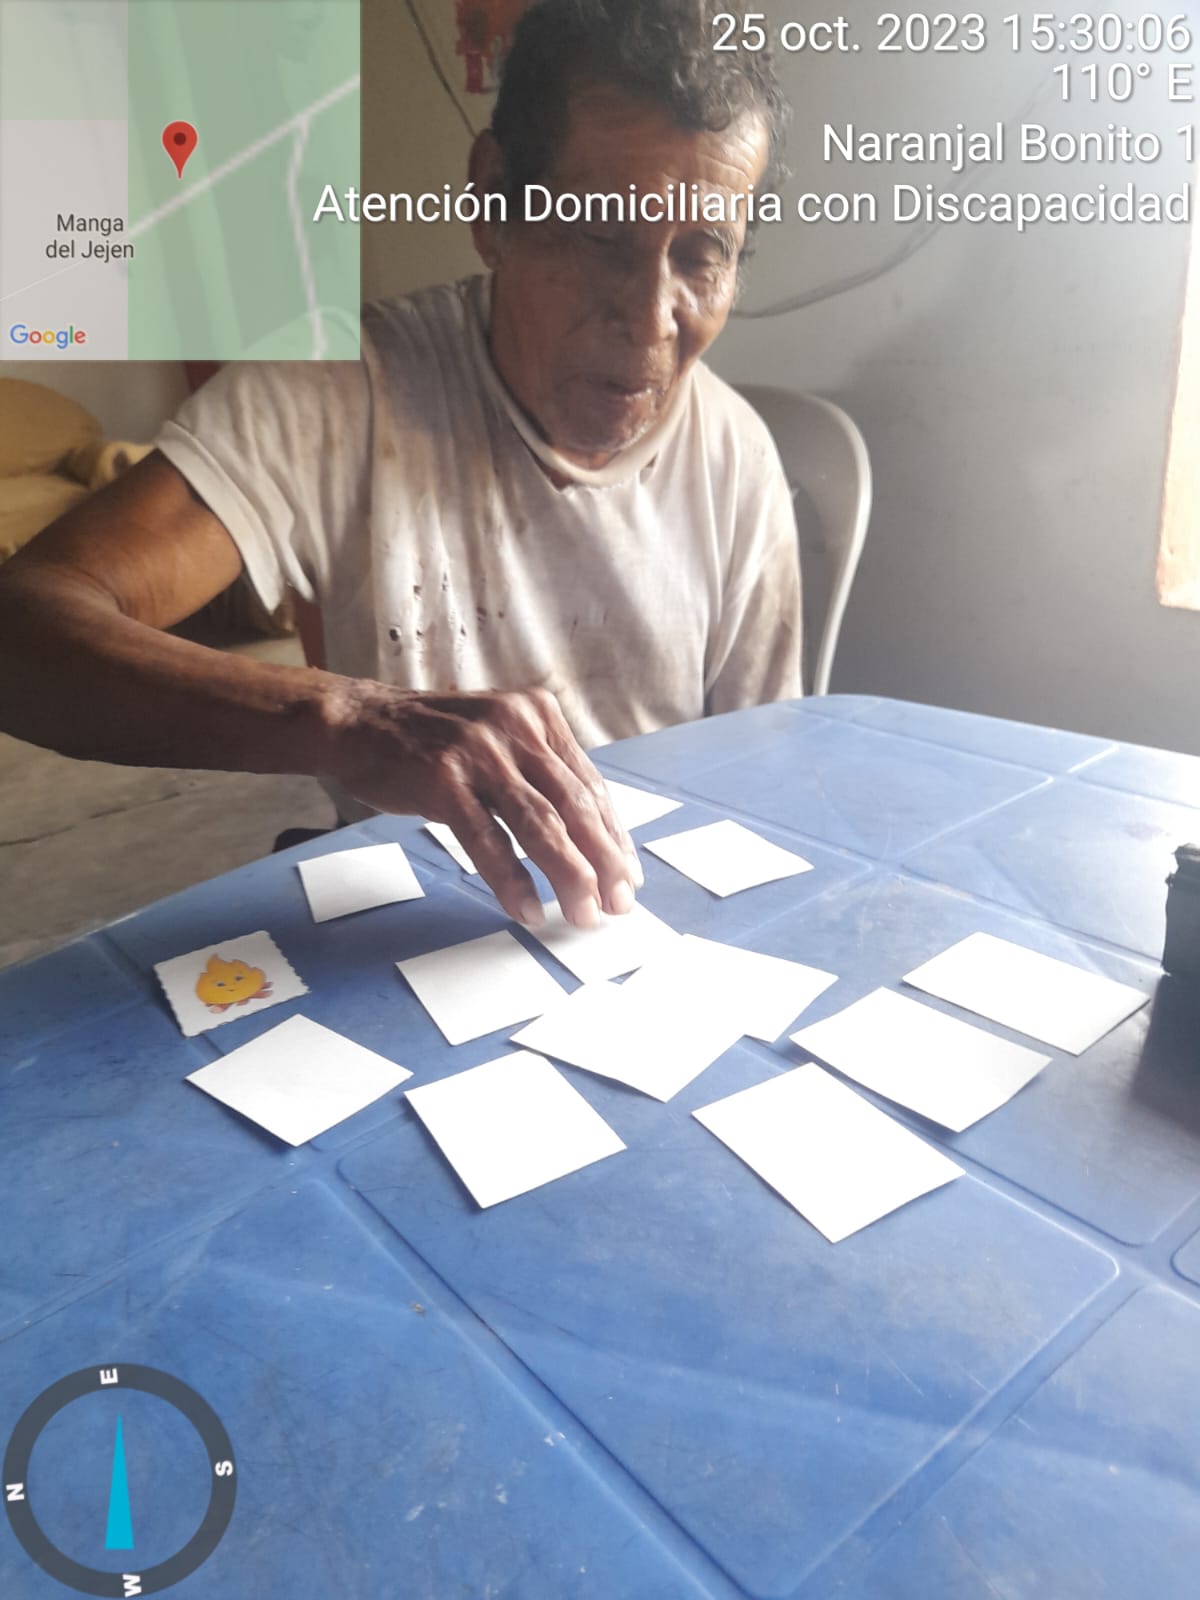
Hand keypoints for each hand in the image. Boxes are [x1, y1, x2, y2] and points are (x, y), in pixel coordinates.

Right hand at [330, 681, 640, 927]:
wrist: (359, 721)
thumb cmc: (432, 740)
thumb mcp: (497, 736)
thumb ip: (538, 771)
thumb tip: (586, 836)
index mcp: (538, 715)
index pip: (590, 784)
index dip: (614, 836)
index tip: (628, 875)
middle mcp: (516, 727)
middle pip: (575, 806)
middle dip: (604, 863)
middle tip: (619, 905)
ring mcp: (479, 752)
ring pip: (541, 825)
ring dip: (569, 876)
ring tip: (583, 915)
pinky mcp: (444, 780)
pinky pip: (488, 841)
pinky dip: (512, 881)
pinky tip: (529, 909)